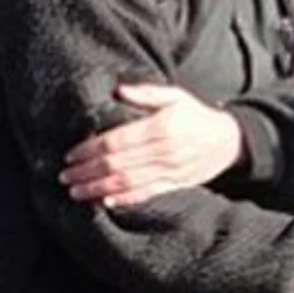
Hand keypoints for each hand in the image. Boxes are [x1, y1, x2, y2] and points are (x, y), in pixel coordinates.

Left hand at [62, 84, 242, 206]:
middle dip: (87, 171)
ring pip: (127, 182)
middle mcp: (166, 150)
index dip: (90, 149)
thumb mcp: (175, 96)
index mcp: (162, 126)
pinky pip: (147, 194)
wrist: (228, 141)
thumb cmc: (196, 116)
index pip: (117, 140)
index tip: (70, 155)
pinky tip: (105, 202)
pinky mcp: (176, 185)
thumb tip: (117, 90)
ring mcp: (171, 170)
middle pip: (117, 164)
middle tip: (64, 176)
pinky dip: (125, 199)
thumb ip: (146, 93)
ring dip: (98, 188)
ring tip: (75, 192)